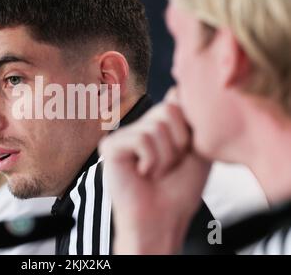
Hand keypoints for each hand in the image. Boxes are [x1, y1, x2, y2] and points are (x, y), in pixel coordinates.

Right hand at [99, 88, 210, 253]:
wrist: (163, 218)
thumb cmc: (180, 189)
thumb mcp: (196, 150)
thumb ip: (191, 121)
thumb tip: (176, 88)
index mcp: (157, 127)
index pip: (175, 102)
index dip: (187, 129)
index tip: (185, 152)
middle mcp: (138, 127)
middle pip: (169, 110)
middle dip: (179, 143)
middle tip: (170, 165)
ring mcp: (123, 136)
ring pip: (156, 128)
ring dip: (166, 157)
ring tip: (156, 173)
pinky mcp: (111, 146)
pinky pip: (142, 140)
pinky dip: (152, 161)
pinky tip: (143, 174)